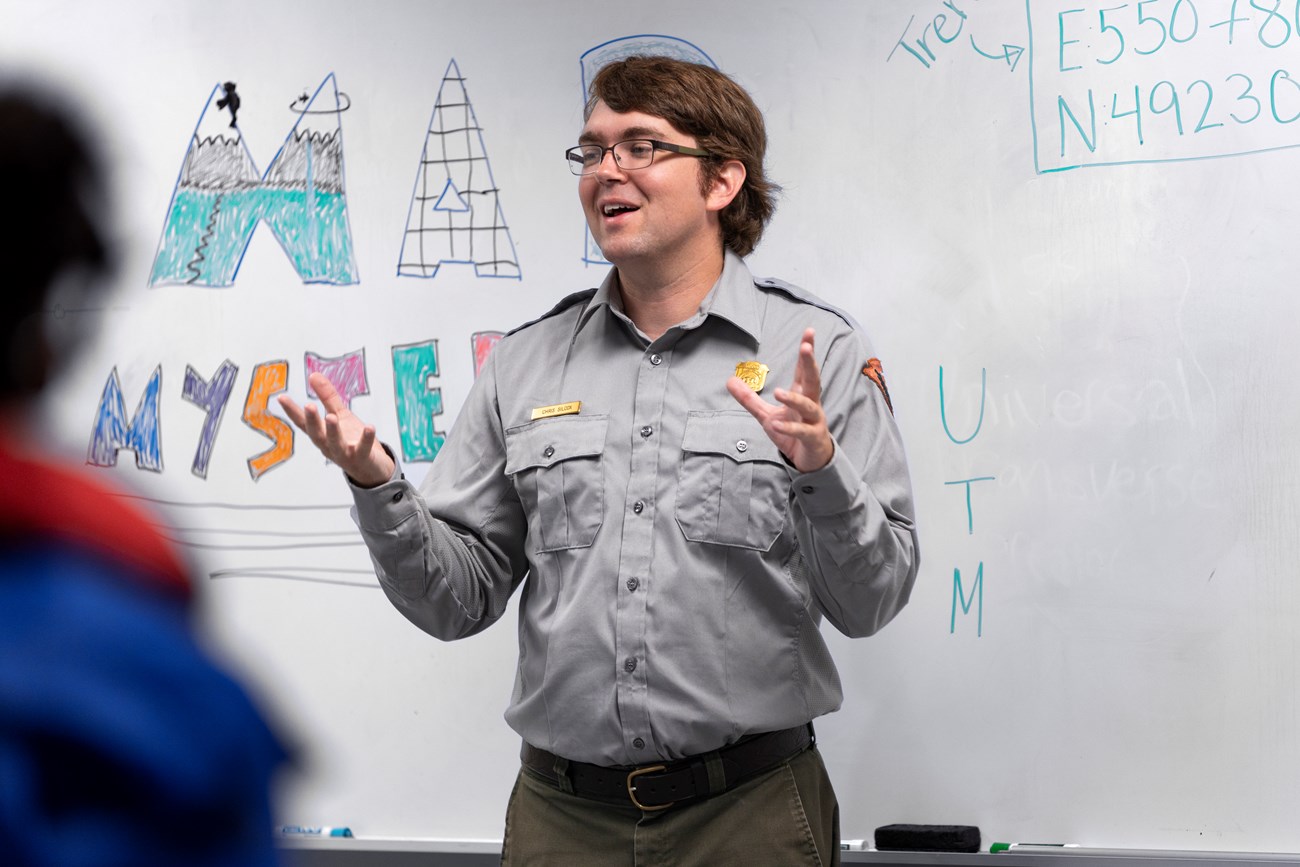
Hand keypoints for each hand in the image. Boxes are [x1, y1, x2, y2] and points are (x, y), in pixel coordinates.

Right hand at [277, 371, 395, 487]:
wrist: (372, 467)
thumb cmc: (352, 440)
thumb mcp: (340, 414)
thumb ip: (327, 397)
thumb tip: (313, 374)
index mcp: (321, 435)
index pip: (303, 423)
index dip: (292, 411)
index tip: (281, 397)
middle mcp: (329, 446)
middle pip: (317, 434)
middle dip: (312, 421)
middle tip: (308, 406)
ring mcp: (344, 454)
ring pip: (336, 444)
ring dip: (333, 431)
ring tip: (331, 417)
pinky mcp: (362, 457)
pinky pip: (363, 448)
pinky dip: (366, 439)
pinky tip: (369, 427)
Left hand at [726, 327, 833, 473]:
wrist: (810, 460)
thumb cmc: (792, 433)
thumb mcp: (766, 415)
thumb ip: (749, 399)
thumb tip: (730, 380)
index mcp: (801, 394)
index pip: (804, 369)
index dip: (806, 351)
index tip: (809, 332)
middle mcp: (811, 404)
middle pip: (813, 380)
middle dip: (810, 363)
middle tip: (806, 347)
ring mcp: (814, 421)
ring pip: (808, 406)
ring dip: (794, 399)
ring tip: (778, 393)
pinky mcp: (812, 438)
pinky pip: (802, 431)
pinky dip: (790, 427)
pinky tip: (777, 424)